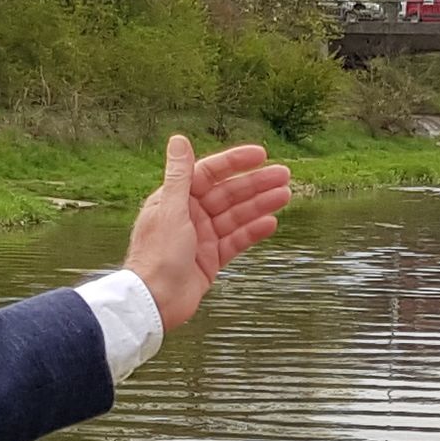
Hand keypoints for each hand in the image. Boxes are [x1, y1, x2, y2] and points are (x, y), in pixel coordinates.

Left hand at [125, 135, 292, 328]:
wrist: (154, 301)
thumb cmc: (156, 255)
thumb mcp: (169, 209)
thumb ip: (179, 175)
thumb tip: (178, 139)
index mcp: (177, 199)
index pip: (210, 173)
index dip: (235, 162)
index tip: (261, 155)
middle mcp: (190, 215)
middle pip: (229, 194)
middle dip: (256, 184)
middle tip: (284, 175)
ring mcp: (203, 238)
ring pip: (237, 216)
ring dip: (261, 205)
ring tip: (286, 195)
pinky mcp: (211, 259)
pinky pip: (237, 241)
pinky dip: (253, 232)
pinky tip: (271, 222)